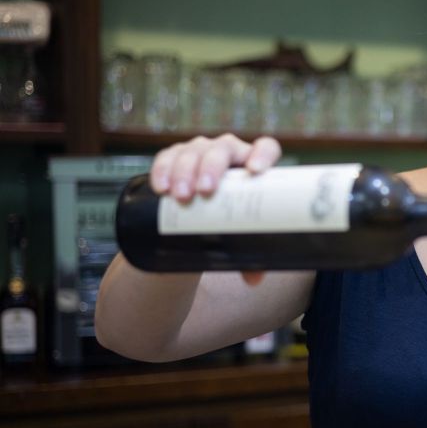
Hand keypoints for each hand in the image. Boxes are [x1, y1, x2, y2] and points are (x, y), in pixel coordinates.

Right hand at [149, 133, 281, 284]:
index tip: (255, 171)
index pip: (266, 148)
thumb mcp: (241, 233)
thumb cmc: (230, 221)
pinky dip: (162, 170)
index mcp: (254, 164)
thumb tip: (254, 279)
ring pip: (194, 151)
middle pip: (223, 149)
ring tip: (181, 197)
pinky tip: (160, 187)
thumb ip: (252, 254)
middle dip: (211, 168)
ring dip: (185, 171)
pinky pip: (167, 157)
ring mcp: (201, 151)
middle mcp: (229, 152)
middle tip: (204, 192)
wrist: (198, 218)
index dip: (263, 155)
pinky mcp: (175, 157)